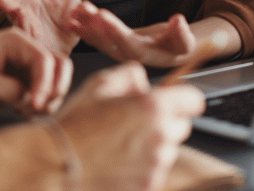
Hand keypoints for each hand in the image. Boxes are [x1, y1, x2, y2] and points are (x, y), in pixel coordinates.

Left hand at [0, 27, 71, 117]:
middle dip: (55, 89)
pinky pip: (45, 95)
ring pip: (56, 82)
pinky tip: (23, 113)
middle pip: (59, 66)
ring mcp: (25, 68)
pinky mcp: (23, 84)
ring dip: (50, 100)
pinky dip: (41, 107)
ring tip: (28, 112)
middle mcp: (25, 51)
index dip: (45, 84)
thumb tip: (33, 100)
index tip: (34, 106)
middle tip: (38, 109)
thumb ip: (13, 91)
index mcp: (15, 41)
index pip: (45, 59)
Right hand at [58, 62, 205, 190]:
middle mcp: (160, 137)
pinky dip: (144, 164)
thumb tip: (143, 80)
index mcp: (151, 107)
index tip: (173, 98)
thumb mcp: (99, 84)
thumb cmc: (76, 124)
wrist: (59, 164)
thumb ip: (129, 75)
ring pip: (169, 149)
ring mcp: (157, 166)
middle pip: (182, 125)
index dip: (182, 96)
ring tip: (121, 140)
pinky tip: (119, 158)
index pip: (193, 100)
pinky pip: (156, 170)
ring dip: (154, 143)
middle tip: (136, 118)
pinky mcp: (149, 186)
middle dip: (165, 120)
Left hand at [67, 1, 197, 67]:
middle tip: (84, 9)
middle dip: (94, 24)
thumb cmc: (178, 45)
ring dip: (86, 24)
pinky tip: (70, 20)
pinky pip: (95, 38)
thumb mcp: (185, 40)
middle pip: (108, 41)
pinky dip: (83, 28)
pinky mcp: (111, 45)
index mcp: (144, 55)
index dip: (114, 29)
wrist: (170, 51)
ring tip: (75, 10)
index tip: (102, 15)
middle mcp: (127, 55)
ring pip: (98, 38)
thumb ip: (182, 33)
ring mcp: (117, 51)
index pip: (127, 43)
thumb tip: (179, 20)